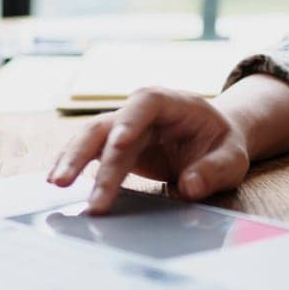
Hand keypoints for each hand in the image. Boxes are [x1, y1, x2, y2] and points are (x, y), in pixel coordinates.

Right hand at [45, 87, 250, 213]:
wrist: (213, 141)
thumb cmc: (221, 145)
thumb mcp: (233, 158)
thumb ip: (215, 170)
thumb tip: (189, 186)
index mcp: (173, 103)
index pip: (146, 102)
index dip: (130, 120)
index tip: (119, 144)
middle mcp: (142, 111)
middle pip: (109, 124)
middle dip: (88, 153)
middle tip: (70, 183)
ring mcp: (125, 127)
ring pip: (92, 137)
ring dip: (72, 159)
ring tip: (55, 185)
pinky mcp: (115, 146)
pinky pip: (90, 152)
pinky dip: (73, 164)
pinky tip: (56, 182)